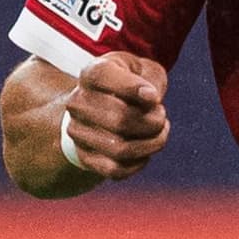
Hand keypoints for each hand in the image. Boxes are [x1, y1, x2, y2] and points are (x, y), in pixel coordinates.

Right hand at [58, 53, 170, 181]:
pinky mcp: (84, 157)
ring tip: (159, 133)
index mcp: (92, 73)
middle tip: (161, 116)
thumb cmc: (129, 84)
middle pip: (120, 119)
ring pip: (120, 149)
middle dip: (153, 121)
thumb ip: (149, 76)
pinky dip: (139, 162)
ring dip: (150, 144)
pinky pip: (116, 170)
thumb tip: (149, 99)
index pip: (104, 76)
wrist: (99, 107)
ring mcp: (77, 132)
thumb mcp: (141, 68)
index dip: (134, 87)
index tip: (153, 96)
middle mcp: (78, 102)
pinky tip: (146, 150)